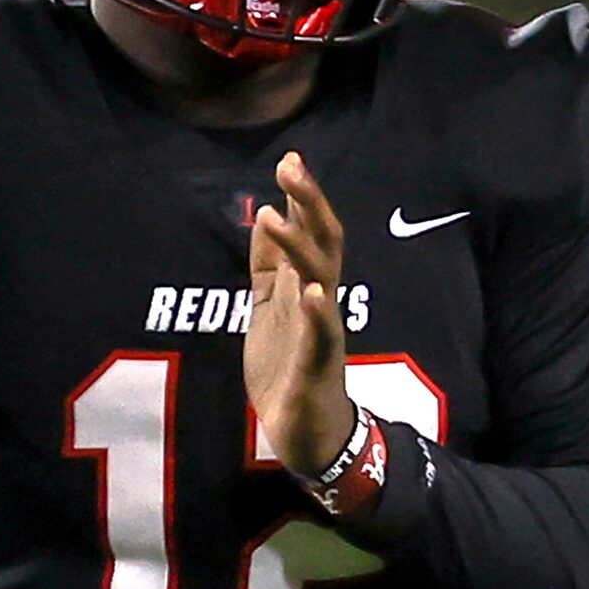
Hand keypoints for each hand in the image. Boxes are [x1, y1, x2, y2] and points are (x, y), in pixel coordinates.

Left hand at [245, 150, 355, 479]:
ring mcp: (322, 330)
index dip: (300, 196)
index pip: (310, 231)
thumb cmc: (289, 365)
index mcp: (305, 286)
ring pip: (321, 278)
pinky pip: (323, 334)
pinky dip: (319, 311)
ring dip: (300, 247)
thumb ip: (268, 265)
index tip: (289, 158)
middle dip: (308, 204)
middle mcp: (320, 301)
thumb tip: (265, 215)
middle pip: (323, 242)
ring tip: (278, 217)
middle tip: (291, 167)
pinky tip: (313, 292)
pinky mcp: (318, 364)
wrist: (307, 430)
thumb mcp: (268, 307)